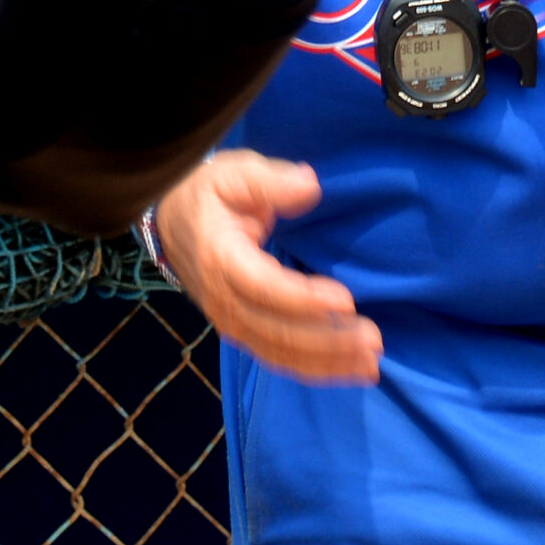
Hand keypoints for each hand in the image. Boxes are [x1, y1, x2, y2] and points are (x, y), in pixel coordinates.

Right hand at [153, 152, 380, 385]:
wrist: (170, 222)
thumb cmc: (209, 194)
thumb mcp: (234, 173)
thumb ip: (270, 181)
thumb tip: (310, 186)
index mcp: (220, 258)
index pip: (264, 288)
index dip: (304, 300)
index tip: (346, 300)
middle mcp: (222, 300)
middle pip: (277, 332)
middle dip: (328, 341)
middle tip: (374, 339)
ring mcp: (229, 322)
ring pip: (280, 354)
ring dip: (327, 363)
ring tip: (371, 364)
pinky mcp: (241, 332)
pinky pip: (278, 358)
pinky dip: (315, 369)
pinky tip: (350, 370)